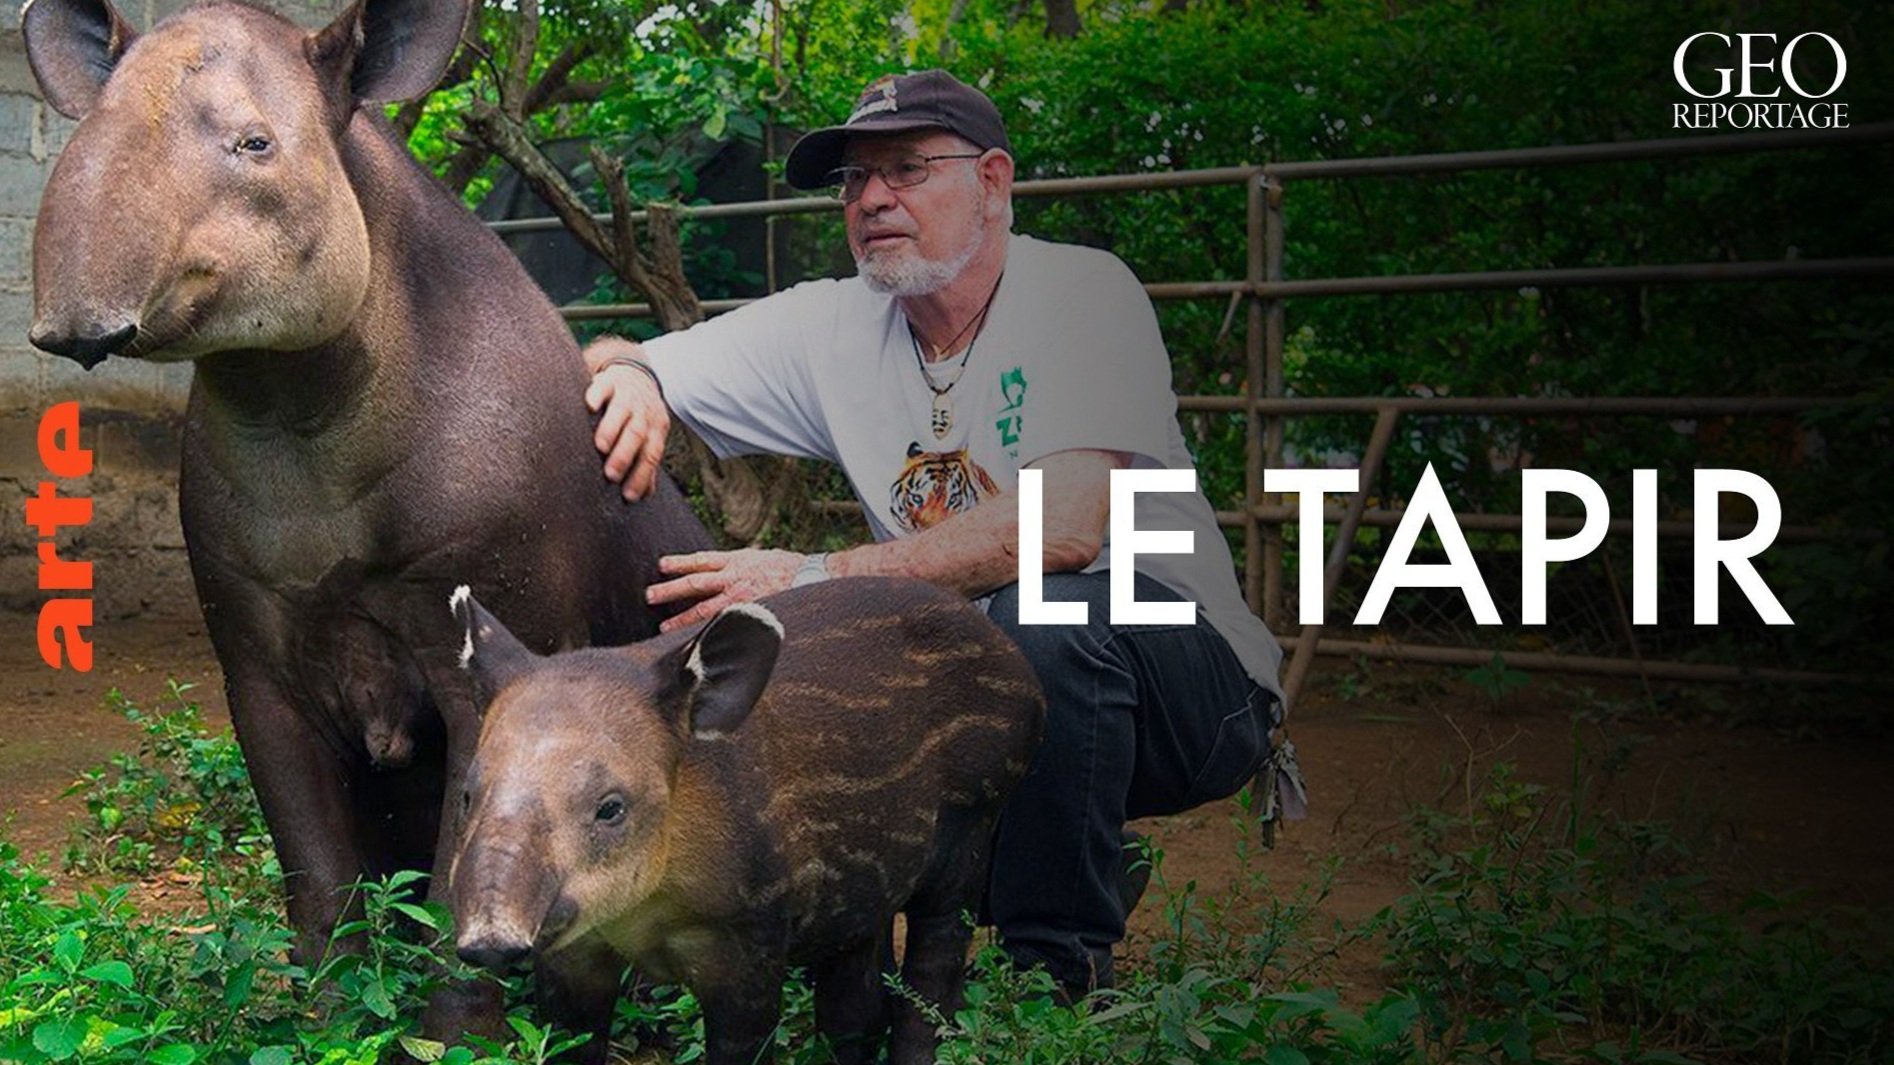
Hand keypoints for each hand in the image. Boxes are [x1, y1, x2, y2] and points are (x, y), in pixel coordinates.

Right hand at [582, 337, 669, 500]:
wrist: (636, 374)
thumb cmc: (639, 414)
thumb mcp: (649, 436)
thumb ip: (645, 462)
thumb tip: (645, 495)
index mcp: (655, 428)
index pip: (652, 454)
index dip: (642, 475)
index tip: (628, 495)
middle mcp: (643, 411)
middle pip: (638, 434)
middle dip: (625, 456)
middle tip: (611, 475)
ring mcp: (626, 394)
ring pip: (622, 411)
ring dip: (612, 429)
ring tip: (601, 447)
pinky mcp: (609, 380)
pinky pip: (603, 386)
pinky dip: (597, 395)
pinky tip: (589, 407)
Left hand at [647, 549, 808, 632]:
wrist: (812, 576)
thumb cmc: (790, 567)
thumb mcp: (763, 556)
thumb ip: (744, 562)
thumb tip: (730, 565)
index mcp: (737, 560)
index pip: (701, 560)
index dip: (680, 562)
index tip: (662, 565)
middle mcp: (733, 577)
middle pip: (694, 583)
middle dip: (670, 589)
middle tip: (649, 595)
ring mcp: (739, 598)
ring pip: (703, 608)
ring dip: (681, 617)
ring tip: (663, 627)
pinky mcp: (747, 614)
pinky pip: (721, 625)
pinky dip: (705, 633)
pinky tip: (692, 642)